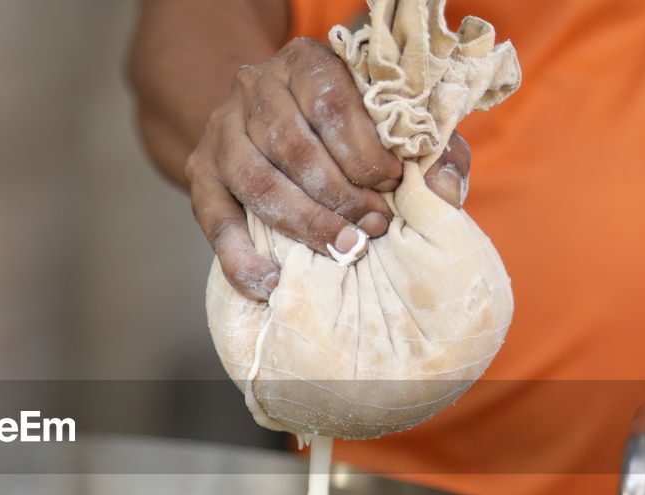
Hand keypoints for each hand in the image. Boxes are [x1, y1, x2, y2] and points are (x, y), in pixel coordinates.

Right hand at [186, 37, 471, 300]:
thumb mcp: (390, 122)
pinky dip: (241, 258)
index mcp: (303, 61)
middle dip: (339, 194)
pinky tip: (272, 282)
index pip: (331, 102)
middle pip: (291, 145)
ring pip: (257, 182)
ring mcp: (220, 132)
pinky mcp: (200, 175)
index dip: (363, 150)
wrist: (265, 124)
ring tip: (342, 248)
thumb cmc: (343, 130)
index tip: (391, 184)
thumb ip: (429, 149)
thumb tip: (444, 190)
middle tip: (374, 226)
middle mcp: (253, 88)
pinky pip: (215, 223)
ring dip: (303, 223)